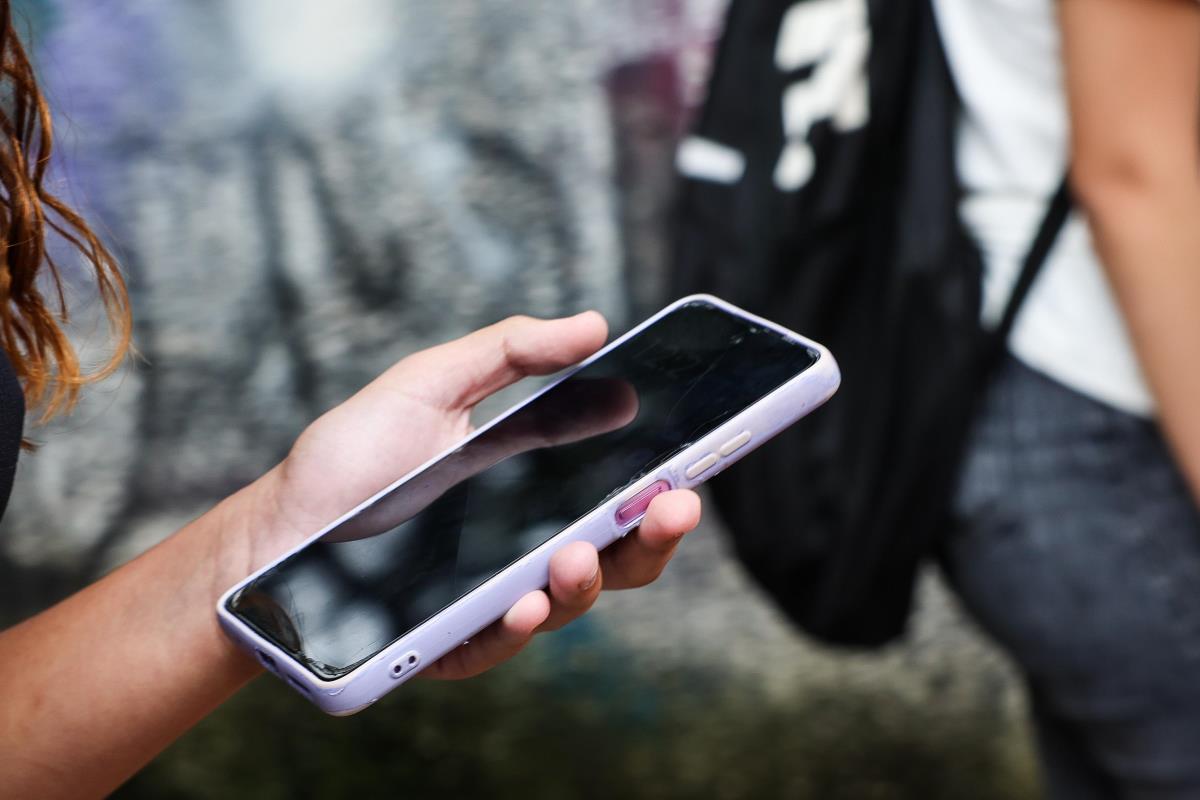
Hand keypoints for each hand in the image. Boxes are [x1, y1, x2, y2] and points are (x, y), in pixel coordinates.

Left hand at [265, 312, 701, 679]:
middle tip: (675, 506)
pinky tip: (519, 602)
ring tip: (578, 553)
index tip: (694, 464)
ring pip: (566, 601)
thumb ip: (508, 351)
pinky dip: (517, 625)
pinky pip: (497, 643)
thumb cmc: (353, 457)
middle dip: (655, 536)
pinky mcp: (448, 641)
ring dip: (589, 579)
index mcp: (535, 489)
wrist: (276, 525)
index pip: (618, 493)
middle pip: (616, 553)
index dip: (662, 484)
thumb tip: (593, 324)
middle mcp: (525, 547)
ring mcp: (491, 596)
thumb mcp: (429, 385)